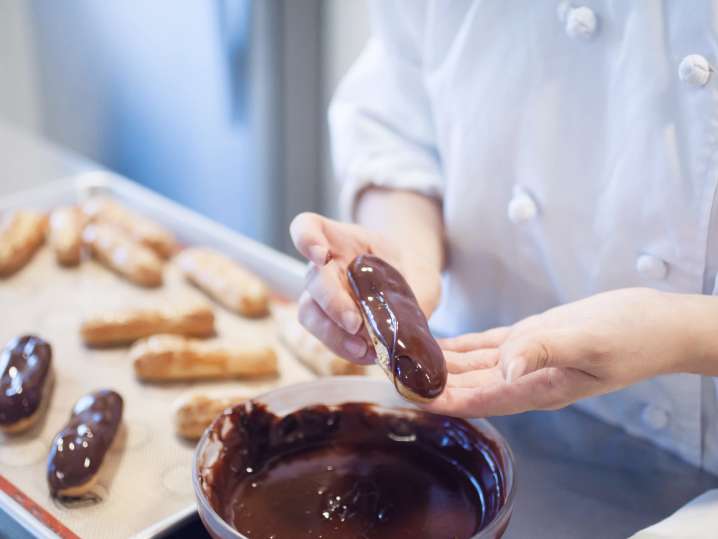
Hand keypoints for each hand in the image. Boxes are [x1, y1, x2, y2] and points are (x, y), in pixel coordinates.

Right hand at [290, 212, 441, 362]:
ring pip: (310, 313)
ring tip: (363, 348)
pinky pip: (326, 337)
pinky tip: (367, 354)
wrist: (413, 286)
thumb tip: (411, 329)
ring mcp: (323, 296)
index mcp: (342, 240)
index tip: (321, 255)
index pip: (308, 227)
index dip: (305, 239)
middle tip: (355, 323)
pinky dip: (344, 348)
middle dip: (331, 302)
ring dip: (333, 333)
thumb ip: (415, 292)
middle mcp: (324, 267)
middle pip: (313, 279)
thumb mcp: (418, 271)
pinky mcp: (330, 324)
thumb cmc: (409, 270)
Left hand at [421, 288, 692, 417]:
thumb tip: (505, 371)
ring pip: (473, 365)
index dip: (442, 400)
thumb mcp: (589, 342)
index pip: (478, 398)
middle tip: (391, 375)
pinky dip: (462, 345)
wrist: (657, 323)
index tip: (407, 396)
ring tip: (405, 359)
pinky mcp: (531, 338)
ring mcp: (527, 358)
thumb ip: (545, 352)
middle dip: (431, 383)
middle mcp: (526, 377)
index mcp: (538, 386)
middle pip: (467, 385)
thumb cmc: (631, 336)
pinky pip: (487, 345)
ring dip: (441, 364)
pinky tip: (440, 343)